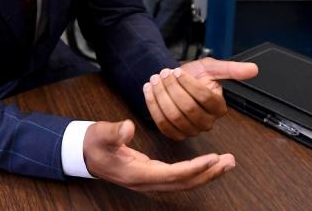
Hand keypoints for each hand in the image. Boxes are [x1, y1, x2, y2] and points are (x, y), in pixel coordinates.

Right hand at [83, 119, 234, 191]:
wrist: (81, 153)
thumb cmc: (92, 144)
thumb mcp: (100, 134)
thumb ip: (113, 132)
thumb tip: (128, 127)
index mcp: (137, 174)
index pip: (172, 175)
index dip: (194, 168)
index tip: (212, 158)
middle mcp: (146, 182)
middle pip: (183, 184)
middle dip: (208, 174)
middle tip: (229, 162)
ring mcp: (149, 180)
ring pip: (183, 183)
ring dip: (205, 174)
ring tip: (225, 163)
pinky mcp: (151, 175)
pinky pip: (178, 178)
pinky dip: (195, 172)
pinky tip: (207, 165)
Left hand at [142, 58, 258, 140]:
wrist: (175, 81)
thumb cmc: (195, 75)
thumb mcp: (211, 67)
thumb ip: (231, 69)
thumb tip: (254, 69)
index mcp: (219, 107)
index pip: (204, 98)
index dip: (188, 84)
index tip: (177, 71)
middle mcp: (207, 123)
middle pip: (187, 108)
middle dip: (172, 89)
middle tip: (163, 73)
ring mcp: (190, 131)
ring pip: (173, 116)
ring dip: (160, 95)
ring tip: (155, 79)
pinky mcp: (174, 135)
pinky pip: (162, 124)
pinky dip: (152, 105)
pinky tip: (148, 90)